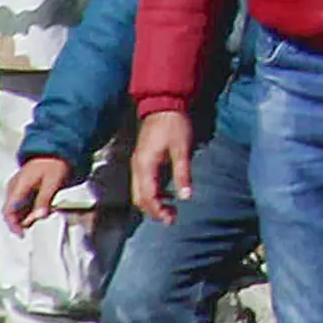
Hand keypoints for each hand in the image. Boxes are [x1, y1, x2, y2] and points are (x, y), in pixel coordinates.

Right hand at [1, 155, 75, 232]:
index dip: (13, 225)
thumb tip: (40, 216)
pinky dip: (30, 209)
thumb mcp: (52, 182)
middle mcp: (14, 187)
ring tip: (42, 213)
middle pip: (11, 212)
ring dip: (27, 215)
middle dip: (23, 221)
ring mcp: (18, 187)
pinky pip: (22, 203)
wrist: (56, 149)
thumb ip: (44, 200)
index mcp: (18, 186)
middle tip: (37, 222)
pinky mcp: (23, 188)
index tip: (21, 234)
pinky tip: (41, 208)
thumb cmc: (54, 161)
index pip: (8, 211)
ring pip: (17, 209)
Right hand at [130, 109, 194, 223]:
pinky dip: (152, 192)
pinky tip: (167, 194)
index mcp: (144, 166)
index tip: (171, 220)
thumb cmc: (174, 124)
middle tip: (172, 218)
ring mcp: (137, 163)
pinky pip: (143, 182)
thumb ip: (182, 173)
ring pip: (139, 191)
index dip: (158, 211)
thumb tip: (186, 196)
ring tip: (171, 209)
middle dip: (153, 210)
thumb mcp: (182, 149)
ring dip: (152, 202)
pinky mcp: (142, 159)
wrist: (164, 103)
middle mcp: (137, 167)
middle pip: (139, 198)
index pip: (147, 197)